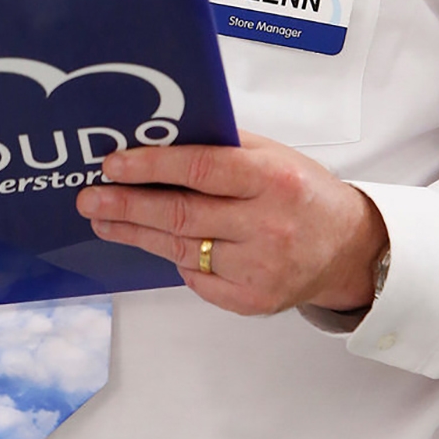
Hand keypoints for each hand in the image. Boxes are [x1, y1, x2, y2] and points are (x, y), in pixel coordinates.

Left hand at [76, 130, 387, 317]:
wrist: (348, 248)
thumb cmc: (304, 193)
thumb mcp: (275, 155)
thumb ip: (225, 146)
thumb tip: (161, 137)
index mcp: (273, 179)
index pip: (202, 169)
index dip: (153, 166)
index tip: (114, 164)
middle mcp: (268, 225)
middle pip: (182, 215)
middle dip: (128, 204)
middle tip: (91, 197)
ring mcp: (260, 268)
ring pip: (182, 249)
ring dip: (136, 232)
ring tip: (104, 218)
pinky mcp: (253, 301)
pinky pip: (197, 278)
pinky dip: (177, 259)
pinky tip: (156, 242)